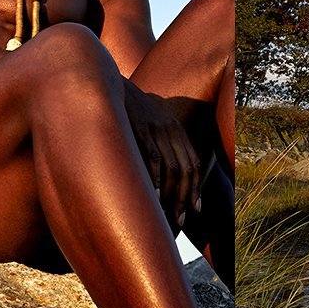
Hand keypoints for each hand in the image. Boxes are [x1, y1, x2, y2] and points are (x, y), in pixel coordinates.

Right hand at [122, 79, 200, 227]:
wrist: (112, 87)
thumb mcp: (151, 124)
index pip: (194, 164)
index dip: (196, 189)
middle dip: (186, 198)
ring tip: (168, 216)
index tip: (195, 210)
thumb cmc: (129, 112)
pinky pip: (152, 158)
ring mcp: (156, 129)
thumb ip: (160, 145)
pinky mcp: (140, 129)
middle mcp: (171, 130)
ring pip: (172, 168)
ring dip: (172, 195)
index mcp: (176, 130)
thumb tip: (164, 176)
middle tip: (181, 220)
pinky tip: (155, 196)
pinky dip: (156, 179)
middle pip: (186, 170)